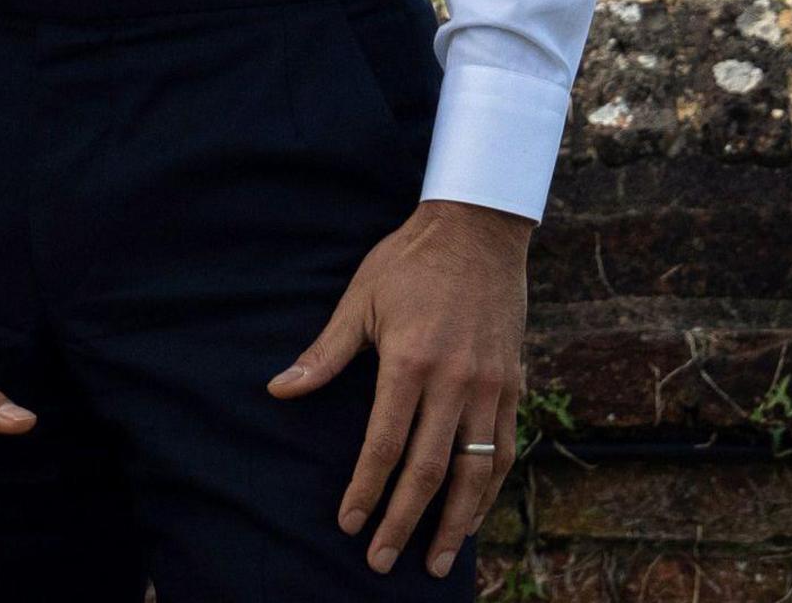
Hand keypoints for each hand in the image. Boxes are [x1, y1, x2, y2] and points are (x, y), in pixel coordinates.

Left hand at [270, 198, 531, 578]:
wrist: (479, 230)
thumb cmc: (409, 262)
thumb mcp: (360, 301)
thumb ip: (325, 354)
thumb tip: (279, 390)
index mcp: (409, 362)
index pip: (384, 445)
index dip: (365, 490)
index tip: (348, 523)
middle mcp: (454, 382)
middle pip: (428, 471)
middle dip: (404, 522)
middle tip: (381, 561)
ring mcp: (489, 387)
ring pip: (474, 472)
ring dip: (454, 522)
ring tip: (435, 561)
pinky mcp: (512, 385)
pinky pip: (503, 450)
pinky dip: (488, 490)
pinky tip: (471, 516)